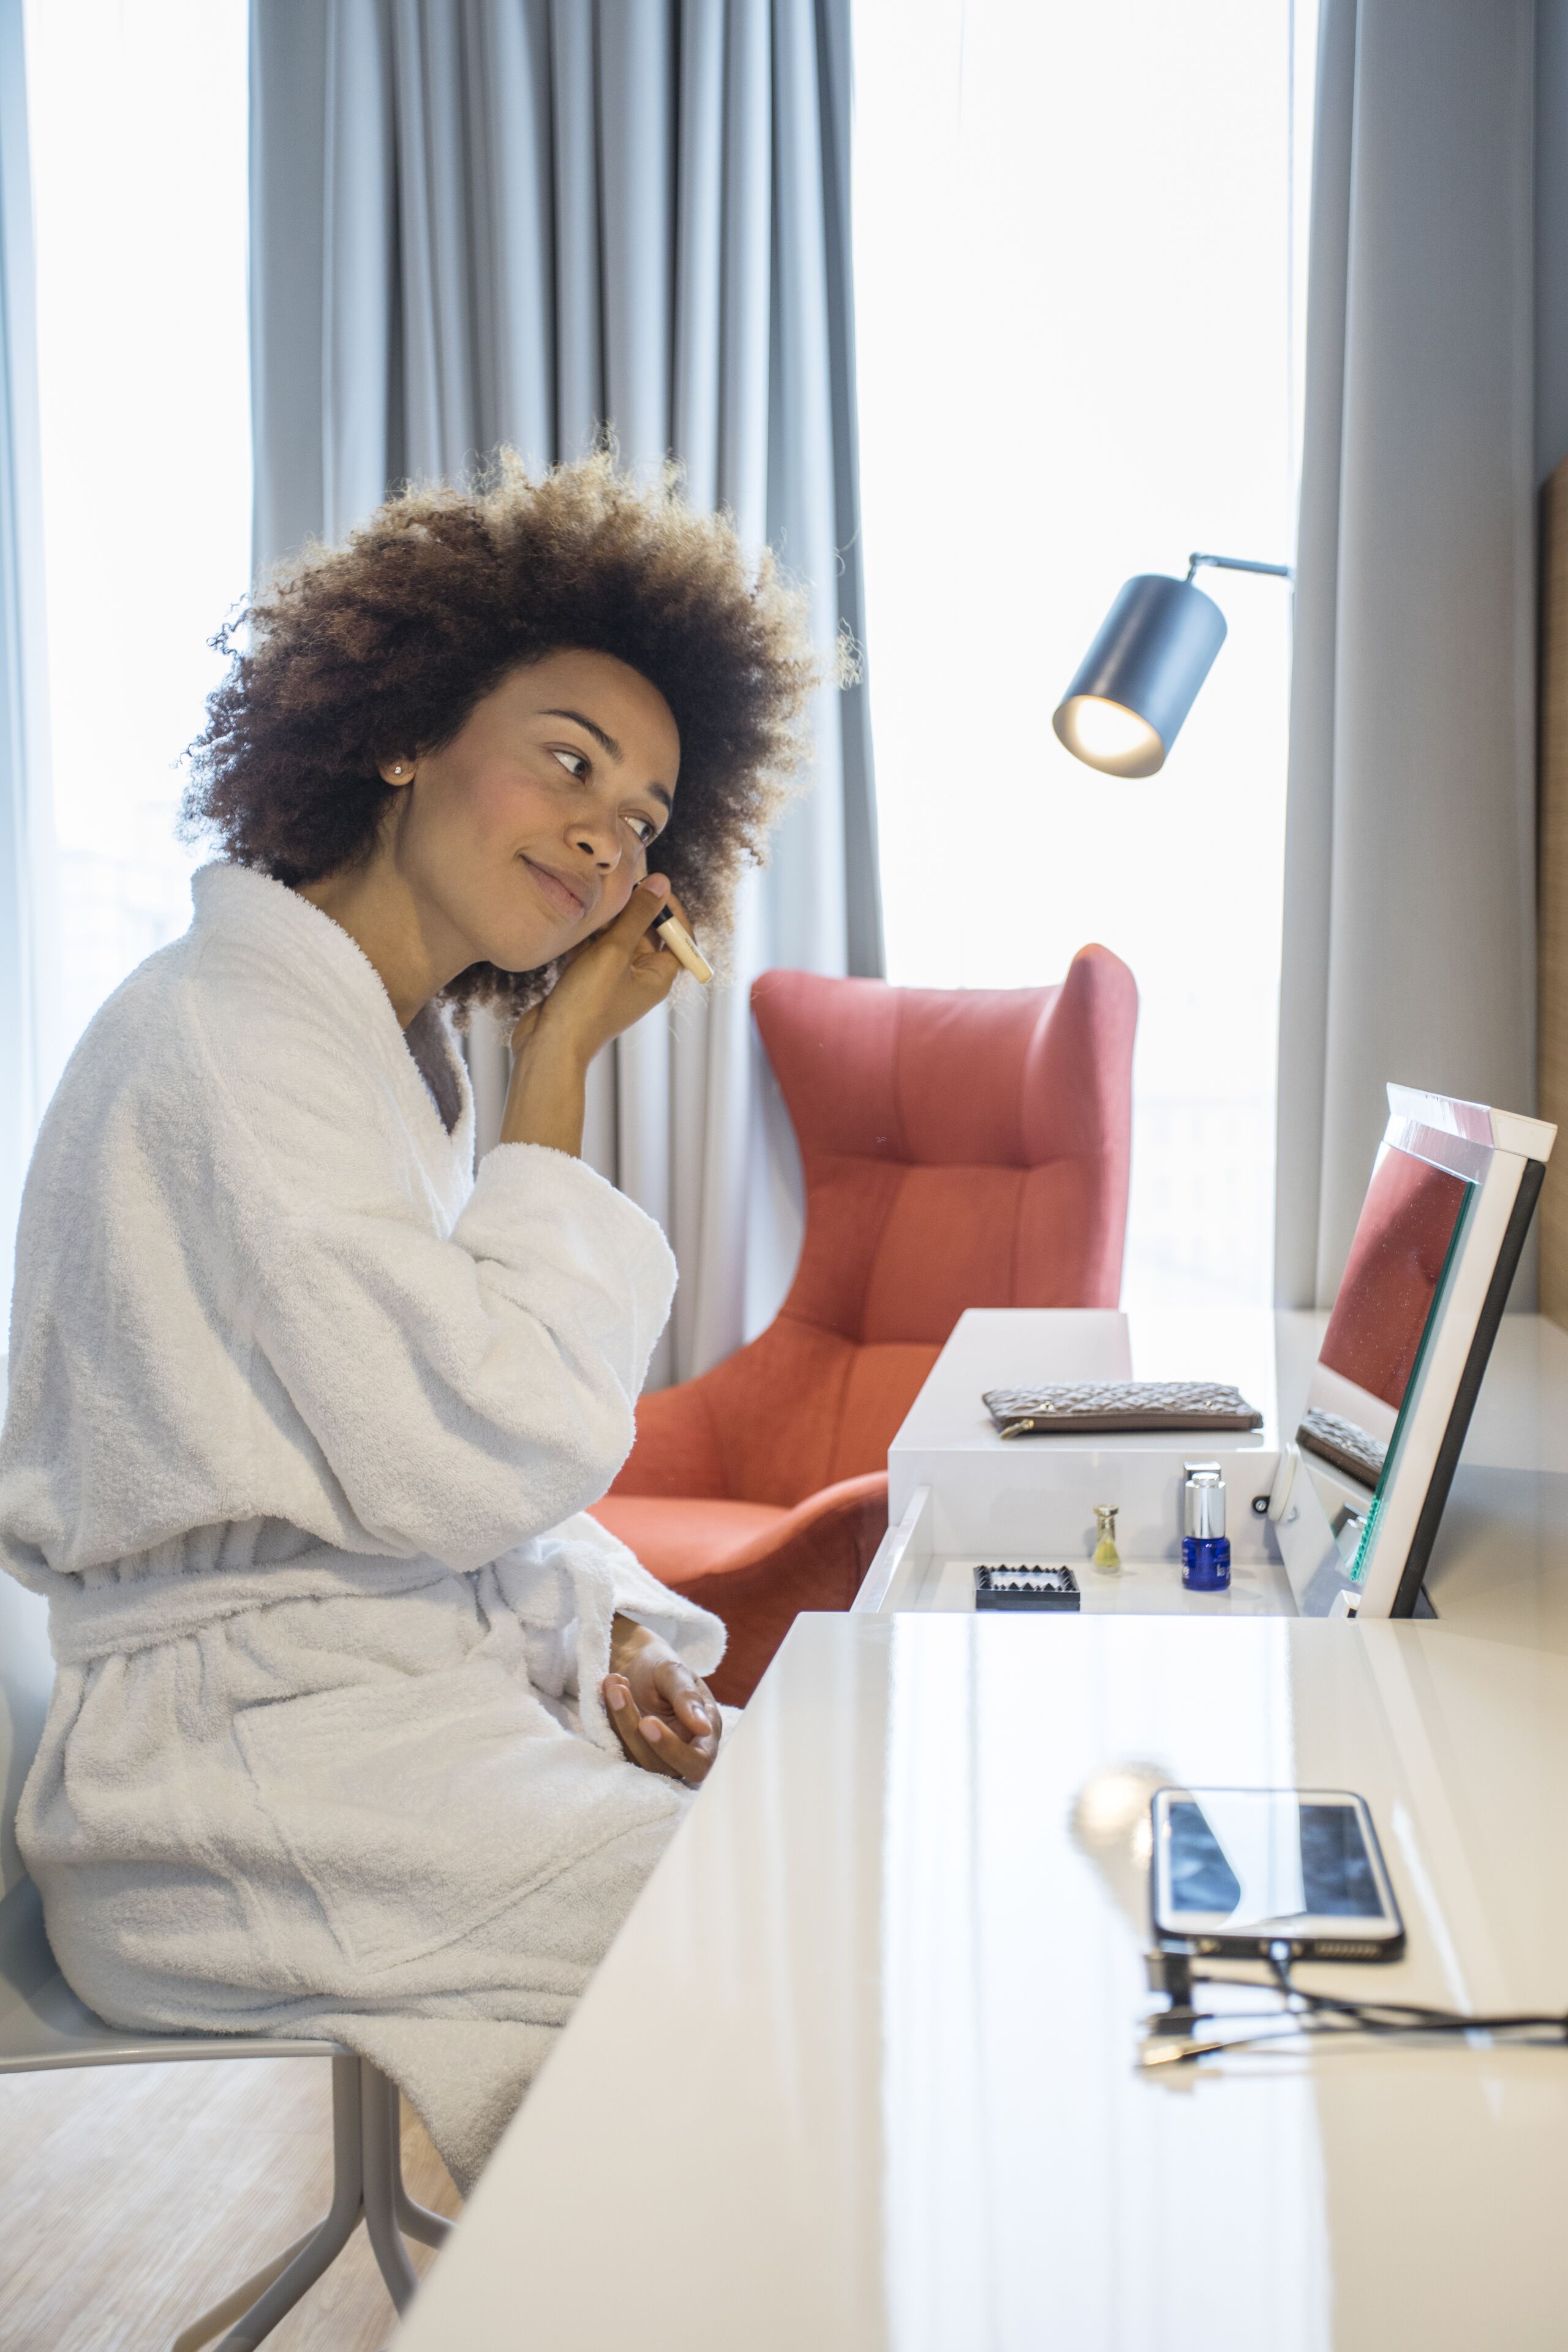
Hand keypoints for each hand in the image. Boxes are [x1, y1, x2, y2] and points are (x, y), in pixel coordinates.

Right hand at [500, 877, 692, 1154]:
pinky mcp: (586, 980)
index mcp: (657, 977)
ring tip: (590, 898)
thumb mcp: (614, 953)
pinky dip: (585, 935)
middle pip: (645, 933)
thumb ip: (637, 916)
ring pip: (615, 938)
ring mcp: (611, 980)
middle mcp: (639, 978)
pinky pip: (592, 949)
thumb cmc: (587, 1005)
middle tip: (612, 886)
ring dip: (604, 920)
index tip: (652, 884)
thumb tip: (661, 882)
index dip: (669, 909)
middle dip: (630, 908)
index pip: (677, 937)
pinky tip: (573, 918)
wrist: (549, 1045)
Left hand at [602, 1615, 721, 1785]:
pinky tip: (610, 1688)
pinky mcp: (633, 1752)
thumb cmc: (662, 1666)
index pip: (698, 1762)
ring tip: (614, 1683)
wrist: (637, 1662)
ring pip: (635, 1758)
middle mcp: (683, 1749)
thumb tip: (704, 1728)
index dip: (674, 1751)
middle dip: (634, 1731)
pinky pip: (618, 1748)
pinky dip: (611, 1719)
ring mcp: (656, 1754)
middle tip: (620, 1692)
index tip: (648, 1721)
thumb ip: (688, 1698)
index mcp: (704, 1733)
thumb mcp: (675, 1672)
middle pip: (661, 1765)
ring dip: (619, 1720)